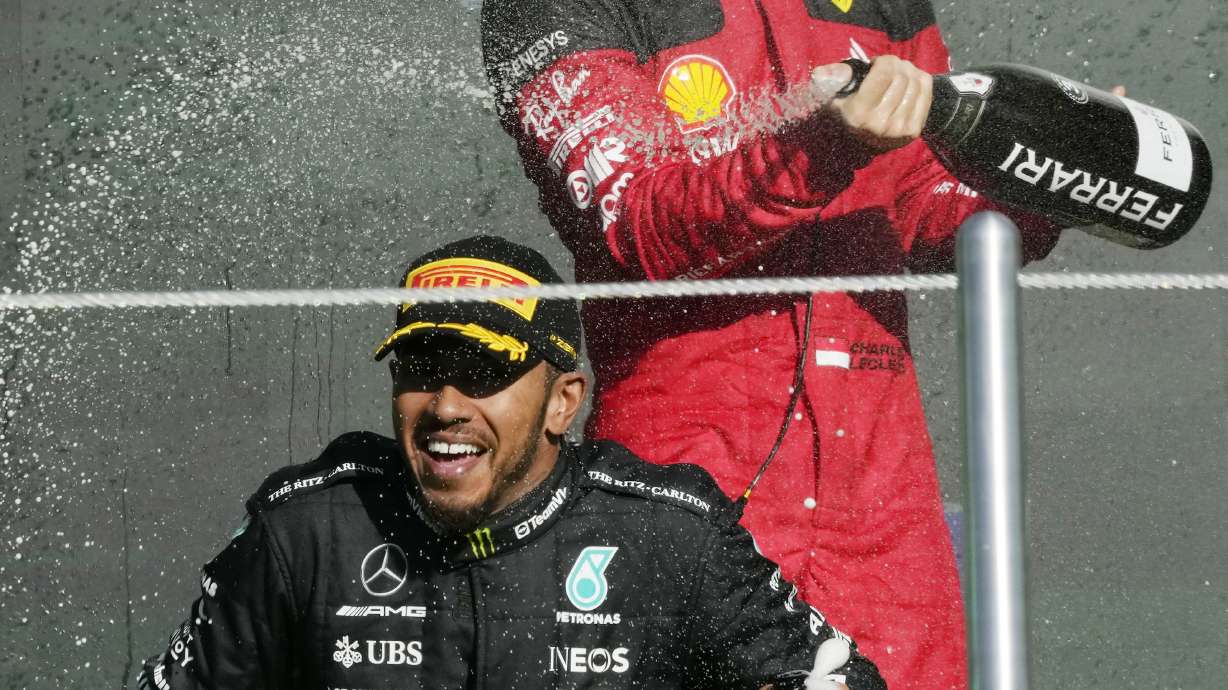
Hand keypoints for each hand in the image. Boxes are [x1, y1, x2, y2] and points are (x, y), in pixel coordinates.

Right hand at [815, 55, 932, 151]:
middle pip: (901, 75)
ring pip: (915, 81)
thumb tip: (820, 74)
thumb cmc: (849, 107)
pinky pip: (926, 91)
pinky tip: (908, 84)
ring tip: (898, 75)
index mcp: (858, 113)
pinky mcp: (913, 132)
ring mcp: (898, 130)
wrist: (865, 139)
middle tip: (889, 68)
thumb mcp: (834, 92)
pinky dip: (920, 80)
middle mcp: (879, 125)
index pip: (885, 72)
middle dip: (896, 64)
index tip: (877, 64)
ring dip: (908, 70)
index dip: (883, 60)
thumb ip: (830, 78)